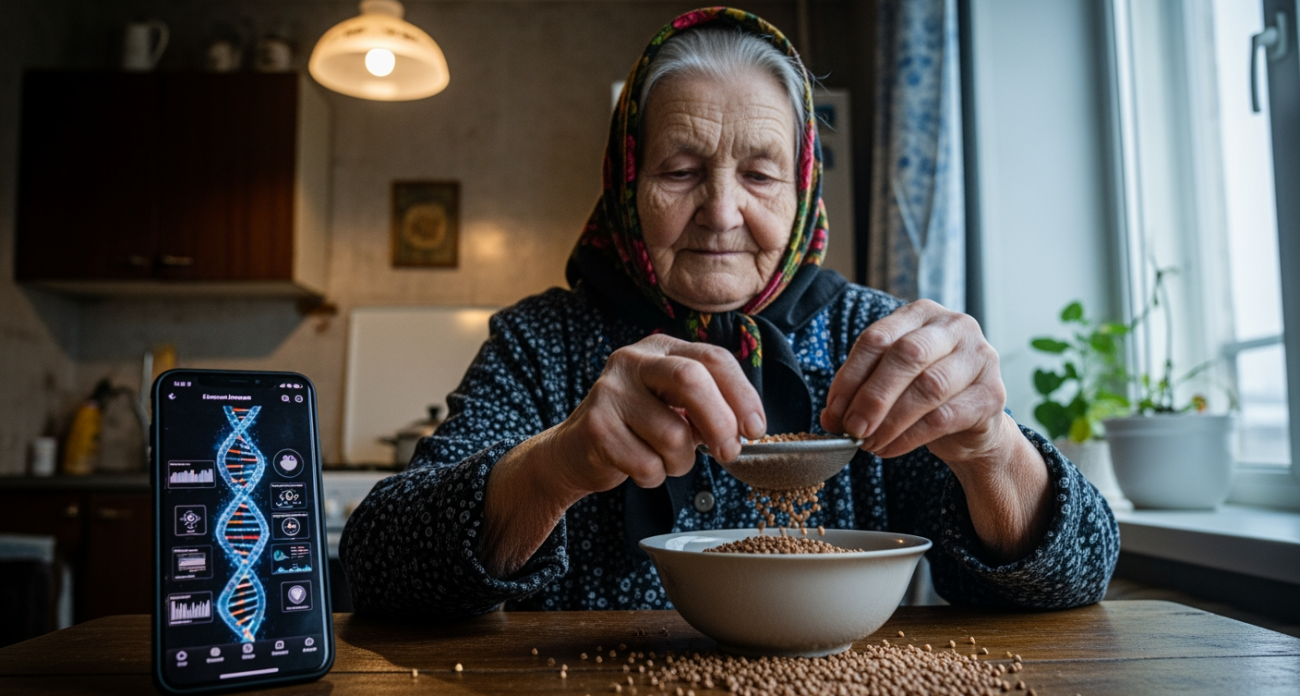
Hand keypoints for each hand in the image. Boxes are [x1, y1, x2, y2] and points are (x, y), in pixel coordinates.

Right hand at [483, 334, 765, 575]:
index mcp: (661, 348)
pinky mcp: (595, 426)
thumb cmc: (635, 429)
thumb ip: (709, 406)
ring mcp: (610, 391)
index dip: (742, 395)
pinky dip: (654, 477)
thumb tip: (747, 427)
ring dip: (682, 462)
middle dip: (720, 423)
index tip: (756, 428)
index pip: (713, 358)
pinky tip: (640, 468)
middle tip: (730, 452)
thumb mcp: (674, 406)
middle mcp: (632, 360)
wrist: (573, 453)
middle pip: (692, 381)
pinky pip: (647, 464)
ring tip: (667, 460)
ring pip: (673, 434)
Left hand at [819, 299, 1006, 465]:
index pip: (878, 338)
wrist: (972, 424)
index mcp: (921, 313)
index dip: (850, 376)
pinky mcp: (992, 394)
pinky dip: (909, 437)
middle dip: (872, 397)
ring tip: (868, 443)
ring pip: (928, 387)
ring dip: (890, 421)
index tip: (833, 411)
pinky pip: (944, 417)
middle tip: (852, 429)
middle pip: (906, 356)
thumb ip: (860, 392)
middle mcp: (955, 326)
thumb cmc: (924, 396)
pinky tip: (889, 448)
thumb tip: (831, 418)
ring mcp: (980, 357)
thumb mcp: (889, 383)